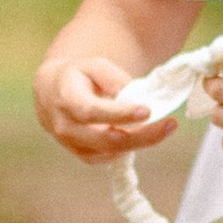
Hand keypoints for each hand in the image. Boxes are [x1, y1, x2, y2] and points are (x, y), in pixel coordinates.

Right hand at [33, 53, 177, 166]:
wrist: (52, 94)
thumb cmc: (77, 76)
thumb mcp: (94, 66)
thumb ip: (114, 79)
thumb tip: (138, 99)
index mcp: (66, 100)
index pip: (92, 112)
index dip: (120, 114)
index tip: (147, 110)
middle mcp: (66, 127)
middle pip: (107, 139)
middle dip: (142, 135)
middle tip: (170, 124)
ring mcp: (74, 146)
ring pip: (113, 152)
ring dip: (142, 141)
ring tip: (166, 126)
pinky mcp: (84, 155)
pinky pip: (112, 156)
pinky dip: (131, 146)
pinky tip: (144, 132)